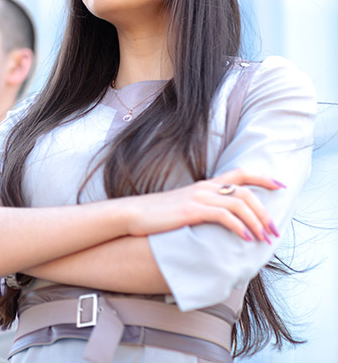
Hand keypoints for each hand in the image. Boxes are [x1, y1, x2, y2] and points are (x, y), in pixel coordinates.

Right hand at [125, 168, 283, 242]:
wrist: (131, 214)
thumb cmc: (155, 215)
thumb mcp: (182, 207)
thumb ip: (201, 210)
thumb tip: (217, 223)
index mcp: (204, 185)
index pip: (240, 173)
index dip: (263, 177)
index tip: (280, 186)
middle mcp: (204, 188)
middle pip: (246, 192)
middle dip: (265, 212)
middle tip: (274, 230)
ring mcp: (198, 198)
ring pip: (239, 204)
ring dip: (257, 222)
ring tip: (264, 239)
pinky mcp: (191, 211)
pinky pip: (223, 216)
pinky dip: (239, 227)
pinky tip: (245, 238)